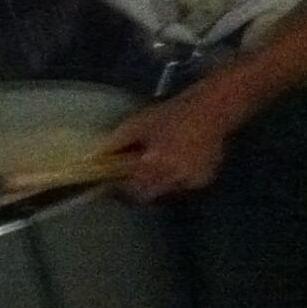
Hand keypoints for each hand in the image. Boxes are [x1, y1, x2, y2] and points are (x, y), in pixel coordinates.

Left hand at [101, 81, 247, 199]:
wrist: (210, 112)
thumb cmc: (170, 115)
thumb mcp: (138, 124)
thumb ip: (117, 142)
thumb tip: (96, 155)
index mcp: (155, 164)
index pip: (131, 190)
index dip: (119, 189)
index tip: (112, 183)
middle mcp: (174, 178)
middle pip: (147, 196)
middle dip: (136, 189)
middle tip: (129, 177)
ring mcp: (191, 182)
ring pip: (164, 193)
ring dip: (155, 184)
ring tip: (154, 165)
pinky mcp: (203, 181)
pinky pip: (181, 187)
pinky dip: (173, 180)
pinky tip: (173, 163)